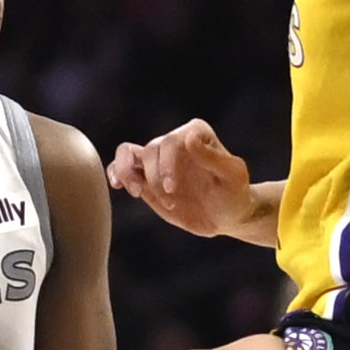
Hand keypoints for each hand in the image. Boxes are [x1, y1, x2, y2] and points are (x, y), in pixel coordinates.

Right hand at [107, 119, 257, 239]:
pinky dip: (115, 173)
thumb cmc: (234, 194)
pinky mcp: (146, 178)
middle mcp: (173, 143)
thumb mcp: (233, 177)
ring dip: (127, 172)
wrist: (226, 215)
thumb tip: (188, 138)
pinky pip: (121, 168)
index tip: (173, 188)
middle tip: (169, 200)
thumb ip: (212, 157)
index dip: (166, 165)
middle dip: (154, 178)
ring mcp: (157, 161)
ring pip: (127, 152)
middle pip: (149, 150)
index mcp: (195, 134)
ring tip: (137, 192)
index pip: (170, 141)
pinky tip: (117, 186)